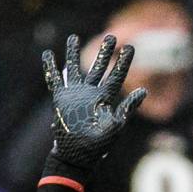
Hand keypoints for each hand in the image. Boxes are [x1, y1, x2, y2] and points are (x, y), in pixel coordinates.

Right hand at [41, 33, 145, 176]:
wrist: (77, 155)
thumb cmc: (98, 145)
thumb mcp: (116, 126)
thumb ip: (127, 108)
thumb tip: (144, 92)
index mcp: (105, 98)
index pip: (116, 76)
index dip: (123, 62)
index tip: (130, 48)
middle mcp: (90, 93)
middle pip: (98, 67)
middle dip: (104, 52)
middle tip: (111, 36)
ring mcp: (75, 95)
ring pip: (74, 68)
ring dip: (72, 53)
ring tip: (72, 37)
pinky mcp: (60, 99)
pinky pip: (54, 79)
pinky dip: (50, 67)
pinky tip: (48, 54)